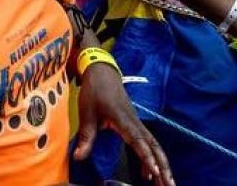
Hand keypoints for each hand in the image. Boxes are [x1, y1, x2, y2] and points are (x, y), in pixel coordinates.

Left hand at [73, 60, 173, 183]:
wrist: (102, 71)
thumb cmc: (95, 90)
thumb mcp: (87, 112)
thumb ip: (86, 136)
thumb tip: (78, 157)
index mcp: (123, 119)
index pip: (138, 140)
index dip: (146, 156)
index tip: (154, 171)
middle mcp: (135, 122)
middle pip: (154, 146)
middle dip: (163, 167)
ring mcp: (138, 123)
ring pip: (155, 146)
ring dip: (162, 165)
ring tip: (168, 184)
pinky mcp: (136, 125)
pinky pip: (149, 143)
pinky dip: (154, 158)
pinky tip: (151, 172)